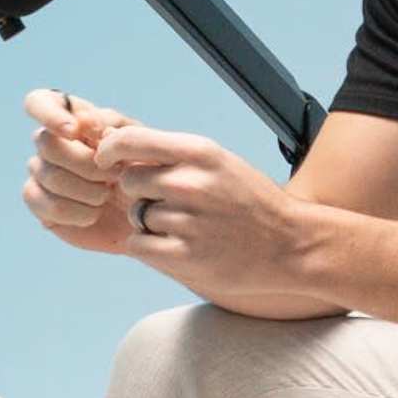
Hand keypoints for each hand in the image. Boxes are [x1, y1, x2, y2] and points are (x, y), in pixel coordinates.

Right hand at [22, 89, 146, 258]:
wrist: (146, 218)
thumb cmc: (144, 176)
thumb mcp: (140, 148)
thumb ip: (114, 129)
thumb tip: (84, 121)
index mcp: (75, 120)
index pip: (40, 102)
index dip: (49, 114)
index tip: (73, 131)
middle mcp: (51, 143)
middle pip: (46, 142)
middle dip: (85, 163)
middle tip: (114, 176)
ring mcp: (42, 173)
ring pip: (48, 175)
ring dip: (85, 190)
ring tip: (107, 197)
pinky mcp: (39, 203)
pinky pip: (40, 202)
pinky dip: (73, 211)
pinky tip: (93, 214)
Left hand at [75, 113, 319, 313]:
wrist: (291, 245)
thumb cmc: (250, 202)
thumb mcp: (219, 163)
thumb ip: (174, 156)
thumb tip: (117, 149)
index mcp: (200, 152)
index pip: (130, 141)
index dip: (110, 151)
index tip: (105, 161)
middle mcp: (191, 183)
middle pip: (130, 181)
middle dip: (140, 192)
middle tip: (168, 204)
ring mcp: (188, 221)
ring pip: (136, 216)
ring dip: (150, 224)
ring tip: (187, 228)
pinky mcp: (184, 257)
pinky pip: (137, 245)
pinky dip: (148, 248)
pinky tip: (175, 247)